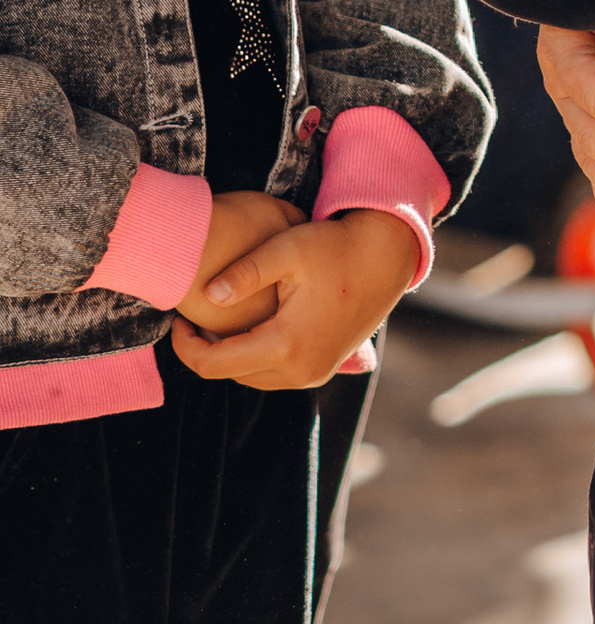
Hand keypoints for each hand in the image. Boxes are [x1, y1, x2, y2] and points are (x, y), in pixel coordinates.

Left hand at [168, 208, 419, 388]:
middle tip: (194, 317)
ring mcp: (315, 373)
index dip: (185, 346)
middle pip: (231, 375)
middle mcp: (301, 370)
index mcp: (287, 345)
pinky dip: (255, 356)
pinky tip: (250, 327)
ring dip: (231, 355)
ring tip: (218, 321)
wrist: (388, 256)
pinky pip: (275, 374)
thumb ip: (245, 272)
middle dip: (206, 350)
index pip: (214, 364)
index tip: (177, 319)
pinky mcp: (324, 368)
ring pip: (253, 377)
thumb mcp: (288, 249)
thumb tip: (208, 295)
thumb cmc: (337, 246)